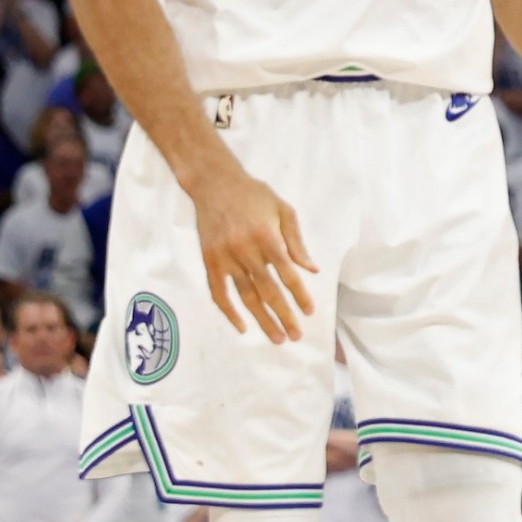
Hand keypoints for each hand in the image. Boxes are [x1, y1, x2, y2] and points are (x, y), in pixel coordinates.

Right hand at [191, 160, 319, 342]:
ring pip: (245, 296)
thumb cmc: (254, 195)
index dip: (299, 295)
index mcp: (267, 237)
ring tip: (277, 337)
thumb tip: (311, 269)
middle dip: (283, 315)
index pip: (287, 274)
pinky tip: (242, 326)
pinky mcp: (209, 260)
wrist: (214, 183)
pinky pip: (218, 292)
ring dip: (261, 319)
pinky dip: (229, 312)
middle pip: (267, 290)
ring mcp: (225, 257)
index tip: (309, 311)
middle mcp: (245, 250)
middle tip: (295, 336)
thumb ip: (297, 241)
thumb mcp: (283, 210)